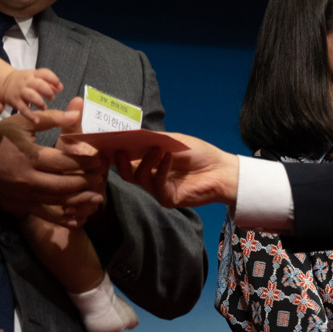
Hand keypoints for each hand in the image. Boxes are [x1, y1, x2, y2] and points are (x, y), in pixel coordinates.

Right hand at [0, 66, 63, 112]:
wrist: (5, 83)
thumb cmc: (26, 82)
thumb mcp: (36, 78)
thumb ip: (49, 83)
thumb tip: (60, 88)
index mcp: (33, 74)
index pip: (45, 74)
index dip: (54, 80)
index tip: (60, 88)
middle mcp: (26, 82)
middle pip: (38, 84)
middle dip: (48, 91)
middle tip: (52, 98)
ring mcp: (20, 91)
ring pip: (31, 95)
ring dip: (40, 102)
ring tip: (44, 108)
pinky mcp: (15, 101)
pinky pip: (23, 108)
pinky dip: (30, 115)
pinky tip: (36, 120)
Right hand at [0, 113, 106, 222]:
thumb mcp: (20, 123)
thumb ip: (50, 119)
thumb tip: (76, 113)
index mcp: (30, 157)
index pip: (65, 161)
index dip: (85, 161)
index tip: (98, 159)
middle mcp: (29, 179)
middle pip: (65, 184)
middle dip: (86, 181)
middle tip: (101, 176)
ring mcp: (24, 195)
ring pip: (58, 201)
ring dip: (79, 199)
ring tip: (96, 195)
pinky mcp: (20, 204)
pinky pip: (45, 214)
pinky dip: (62, 218)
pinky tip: (76, 218)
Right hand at [113, 133, 239, 209]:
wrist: (221, 170)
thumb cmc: (199, 153)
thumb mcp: (174, 140)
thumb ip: (153, 139)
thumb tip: (131, 133)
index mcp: (151, 163)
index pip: (129, 160)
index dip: (119, 152)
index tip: (111, 142)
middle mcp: (151, 177)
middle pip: (128, 173)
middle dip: (122, 161)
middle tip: (120, 150)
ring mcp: (158, 189)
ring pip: (140, 178)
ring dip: (146, 162)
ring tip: (157, 149)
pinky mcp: (167, 198)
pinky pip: (157, 185)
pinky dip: (161, 169)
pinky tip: (169, 157)